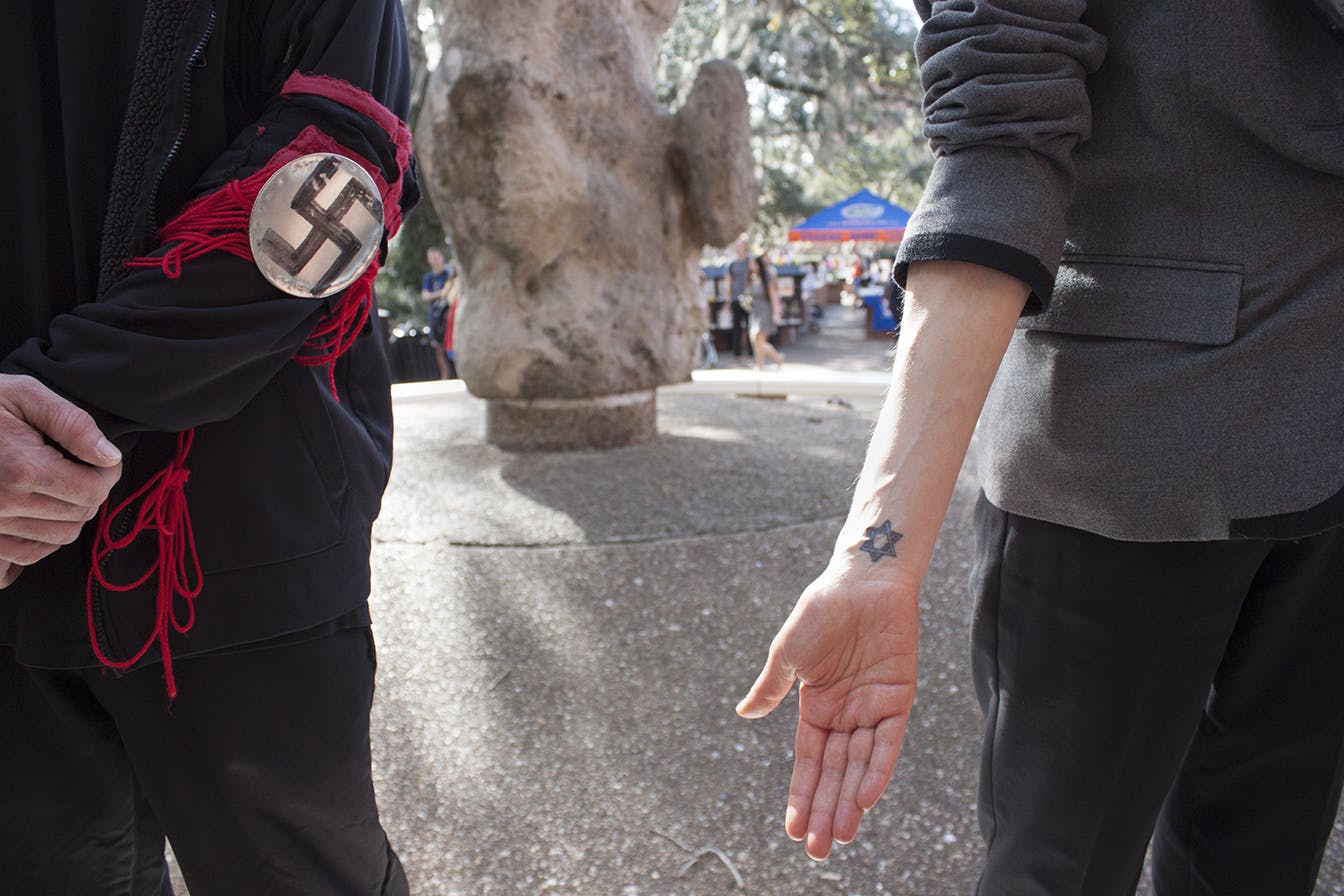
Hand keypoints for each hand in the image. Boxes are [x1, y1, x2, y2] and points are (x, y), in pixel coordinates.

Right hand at [0, 374, 121, 579]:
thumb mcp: (24, 395)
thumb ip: (72, 423)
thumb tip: (108, 456)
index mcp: (23, 469)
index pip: (93, 492)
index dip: (106, 475)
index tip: (101, 460)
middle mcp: (5, 503)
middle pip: (78, 517)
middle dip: (89, 494)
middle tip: (78, 470)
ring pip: (56, 538)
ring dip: (68, 517)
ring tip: (58, 489)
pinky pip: (23, 556)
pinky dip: (40, 541)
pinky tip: (38, 516)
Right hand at [737, 565, 918, 859]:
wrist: (863, 580)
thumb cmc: (821, 610)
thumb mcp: (788, 654)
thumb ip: (771, 688)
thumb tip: (743, 714)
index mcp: (817, 707)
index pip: (809, 762)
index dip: (802, 795)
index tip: (794, 829)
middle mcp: (846, 714)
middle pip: (835, 773)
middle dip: (826, 811)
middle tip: (818, 851)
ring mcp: (873, 709)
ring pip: (859, 766)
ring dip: (850, 801)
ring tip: (840, 835)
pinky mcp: (898, 698)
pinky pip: (887, 743)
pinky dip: (876, 770)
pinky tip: (864, 797)